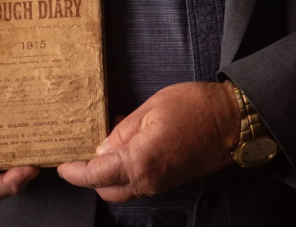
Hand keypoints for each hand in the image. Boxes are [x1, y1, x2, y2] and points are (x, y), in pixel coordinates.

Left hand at [57, 82, 239, 201]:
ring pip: (124, 189)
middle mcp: (150, 180)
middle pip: (107, 189)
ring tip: (99, 149)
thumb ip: (122, 130)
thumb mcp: (151, 108)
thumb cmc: (196, 107)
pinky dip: (125, 172)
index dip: (75, 172)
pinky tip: (124, 148)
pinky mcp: (171, 180)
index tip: (62, 166)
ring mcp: (162, 183)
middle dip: (89, 176)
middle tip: (78, 154)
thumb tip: (102, 146)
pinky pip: (140, 183)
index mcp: (141, 161)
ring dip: (107, 175)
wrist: (233, 120)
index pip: (96, 175)